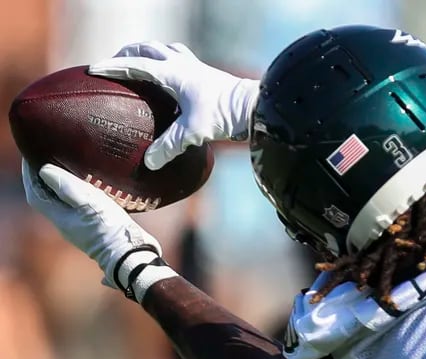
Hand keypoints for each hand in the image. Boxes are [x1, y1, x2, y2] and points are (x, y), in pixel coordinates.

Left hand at [22, 160, 165, 295]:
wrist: (131, 254)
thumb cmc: (109, 229)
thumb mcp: (89, 204)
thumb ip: (67, 187)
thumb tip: (44, 170)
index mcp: (60, 218)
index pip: (36, 194)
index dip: (31, 175)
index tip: (31, 156)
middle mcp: (67, 223)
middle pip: (48, 198)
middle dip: (45, 179)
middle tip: (48, 159)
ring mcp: (81, 227)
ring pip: (64, 203)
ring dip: (62, 186)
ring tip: (68, 168)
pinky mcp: (96, 227)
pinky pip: (80, 207)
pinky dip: (79, 194)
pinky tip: (90, 188)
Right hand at [89, 41, 258, 169]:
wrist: (252, 106)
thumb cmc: (222, 115)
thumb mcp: (192, 132)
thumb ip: (168, 147)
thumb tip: (149, 163)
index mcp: (171, 73)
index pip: (134, 64)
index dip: (112, 67)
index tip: (93, 69)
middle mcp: (181, 64)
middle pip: (147, 48)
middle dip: (127, 53)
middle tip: (115, 64)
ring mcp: (195, 66)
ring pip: (165, 48)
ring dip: (150, 52)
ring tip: (140, 63)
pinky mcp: (206, 73)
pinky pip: (182, 58)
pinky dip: (170, 61)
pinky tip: (171, 77)